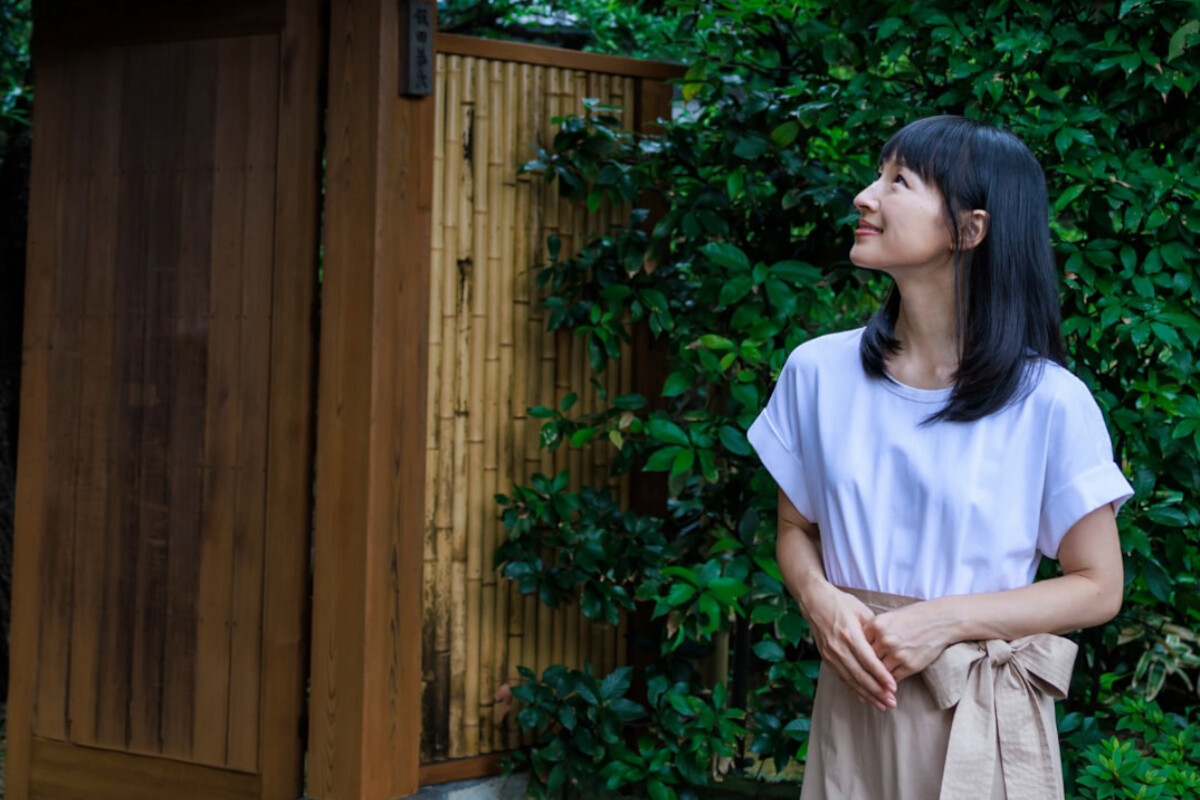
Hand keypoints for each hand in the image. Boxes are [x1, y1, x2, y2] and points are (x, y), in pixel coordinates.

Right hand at [801, 582, 896, 710]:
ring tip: (881, 705)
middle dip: (877, 691)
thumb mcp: (861, 611)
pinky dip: (853, 689)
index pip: (868, 661)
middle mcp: (838, 647)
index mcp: (850, 635)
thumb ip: (874, 631)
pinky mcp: (826, 658)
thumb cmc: (841, 603)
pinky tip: (863, 698)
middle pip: (860, 675)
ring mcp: (830, 654)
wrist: (815, 601)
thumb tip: (888, 648)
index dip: (882, 676)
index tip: (894, 687)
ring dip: (867, 694)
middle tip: (892, 702)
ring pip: (850, 680)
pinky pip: (841, 678)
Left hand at [864, 600, 957, 682]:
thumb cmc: (912, 617)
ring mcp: (897, 654)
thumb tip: (858, 644)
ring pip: (878, 672)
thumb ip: (873, 630)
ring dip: (874, 679)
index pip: (858, 644)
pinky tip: (885, 686)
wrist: (939, 621)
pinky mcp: (909, 666)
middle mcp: (884, 640)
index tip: (851, 660)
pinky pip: (892, 679)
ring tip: (869, 686)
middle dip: (862, 668)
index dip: (855, 653)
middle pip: (866, 660)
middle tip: (856, 677)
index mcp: (876, 625)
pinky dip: (887, 683)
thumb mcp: (888, 618)